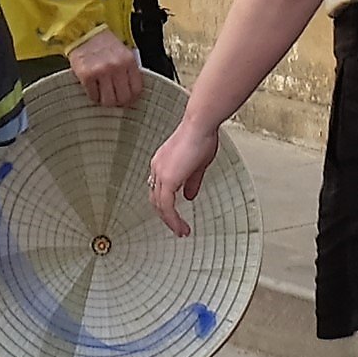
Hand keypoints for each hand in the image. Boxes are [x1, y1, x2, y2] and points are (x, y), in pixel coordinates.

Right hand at [65, 27, 146, 111]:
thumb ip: (129, 70)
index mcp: (128, 60)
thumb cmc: (103, 43)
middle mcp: (116, 66)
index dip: (132, 97)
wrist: (84, 32)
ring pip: (109, 101)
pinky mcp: (87, 75)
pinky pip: (93, 96)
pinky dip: (94, 95)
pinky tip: (94, 88)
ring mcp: (101, 71)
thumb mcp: (123, 52)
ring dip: (106, 101)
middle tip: (115, 98)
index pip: (136, 89)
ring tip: (103, 94)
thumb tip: (132, 92)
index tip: (128, 98)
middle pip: (123, 98)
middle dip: (119, 101)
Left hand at [145, 114, 216, 233]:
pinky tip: (181, 227)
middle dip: (166, 216)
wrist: (200, 125)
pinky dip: (173, 220)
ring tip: (181, 231)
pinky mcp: (168, 179)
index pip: (158, 189)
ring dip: (170, 222)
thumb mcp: (197, 164)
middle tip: (177, 227)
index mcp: (162, 162)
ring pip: (160, 206)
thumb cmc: (202, 136)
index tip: (174, 214)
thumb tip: (189, 196)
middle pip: (156, 200)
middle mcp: (157, 168)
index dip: (165, 204)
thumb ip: (191, 181)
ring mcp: (161, 173)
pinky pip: (167, 207)